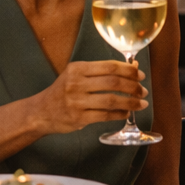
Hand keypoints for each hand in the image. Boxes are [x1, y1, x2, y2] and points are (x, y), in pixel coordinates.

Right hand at [32, 59, 147, 134]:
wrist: (41, 112)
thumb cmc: (63, 91)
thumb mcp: (77, 75)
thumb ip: (101, 72)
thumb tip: (132, 68)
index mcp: (77, 68)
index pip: (110, 66)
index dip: (129, 70)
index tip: (140, 75)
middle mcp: (76, 83)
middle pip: (113, 82)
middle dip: (133, 87)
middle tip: (143, 90)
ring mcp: (77, 102)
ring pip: (111, 100)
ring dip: (131, 102)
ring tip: (141, 103)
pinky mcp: (78, 118)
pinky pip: (106, 116)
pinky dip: (120, 114)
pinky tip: (127, 113)